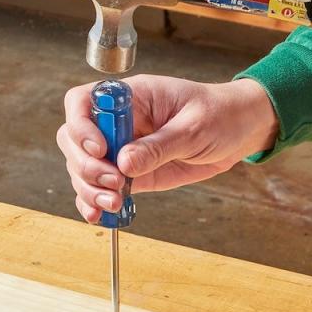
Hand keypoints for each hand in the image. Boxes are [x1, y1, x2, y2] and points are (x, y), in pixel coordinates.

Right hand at [57, 75, 277, 222]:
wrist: (238, 131)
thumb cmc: (219, 114)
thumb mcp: (194, 127)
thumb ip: (159, 145)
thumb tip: (124, 162)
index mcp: (131, 97)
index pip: (83, 101)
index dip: (81, 125)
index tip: (100, 149)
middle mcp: (118, 121)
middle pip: (74, 138)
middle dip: (86, 164)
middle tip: (114, 181)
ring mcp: (120, 148)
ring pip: (81, 166)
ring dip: (90, 188)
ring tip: (115, 201)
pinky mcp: (129, 173)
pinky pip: (100, 187)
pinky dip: (94, 202)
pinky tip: (100, 214)